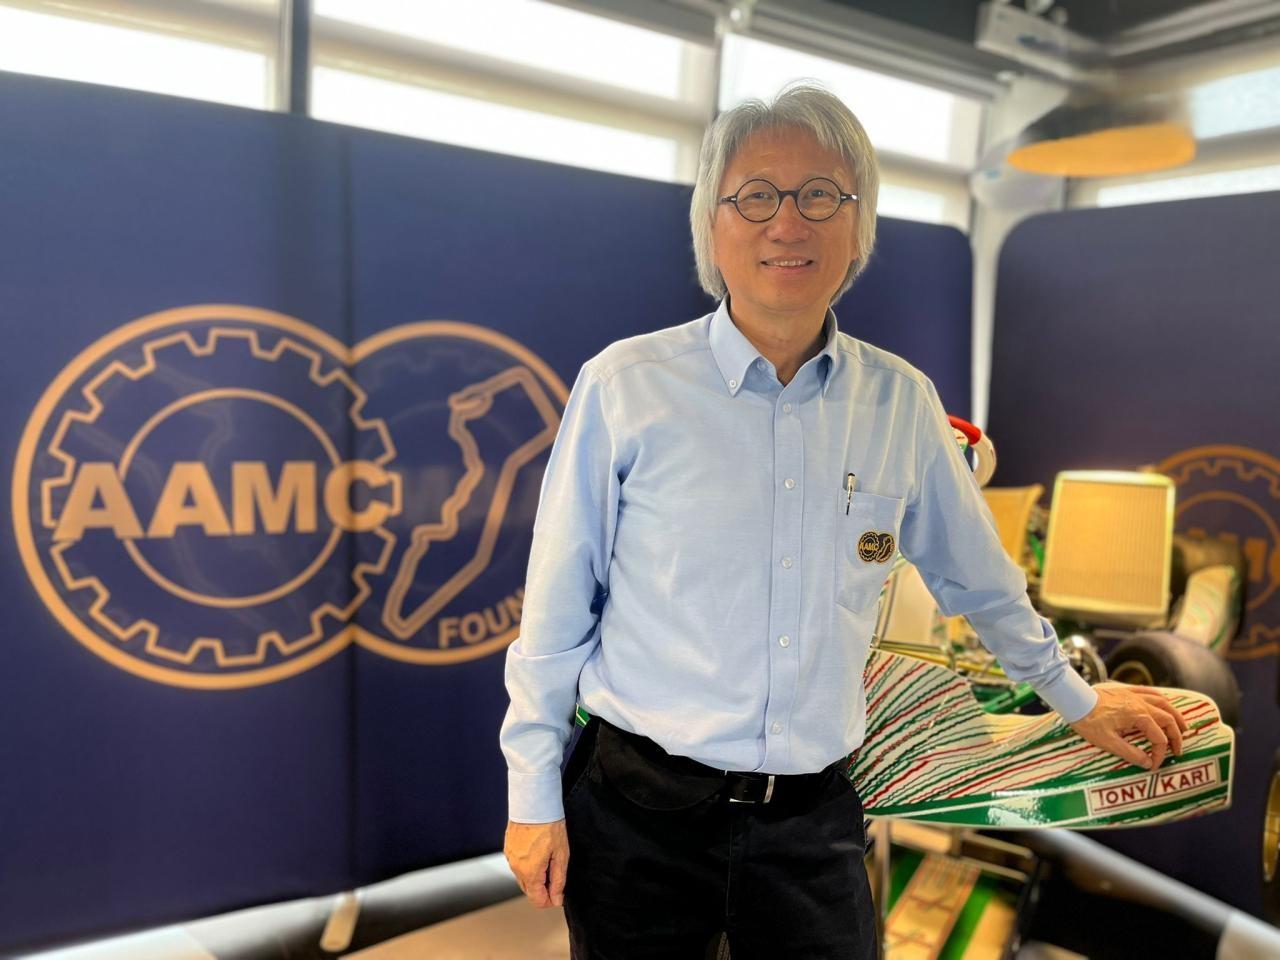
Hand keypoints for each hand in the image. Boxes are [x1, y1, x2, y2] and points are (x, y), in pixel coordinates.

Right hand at [504, 818, 569, 908]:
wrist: (535, 803)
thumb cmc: (550, 826)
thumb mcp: (561, 855)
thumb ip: (558, 880)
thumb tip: (556, 899)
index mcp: (530, 872)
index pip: (537, 900)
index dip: (550, 901)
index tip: (558, 894)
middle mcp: (516, 868)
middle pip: (529, 890)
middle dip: (543, 888)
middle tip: (556, 873)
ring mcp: (510, 857)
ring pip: (522, 877)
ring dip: (534, 876)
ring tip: (548, 859)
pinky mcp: (508, 848)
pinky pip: (517, 864)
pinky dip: (527, 864)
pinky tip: (537, 852)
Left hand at [1068, 682, 1189, 769]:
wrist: (1074, 701)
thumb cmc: (1088, 721)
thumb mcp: (1108, 742)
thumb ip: (1130, 754)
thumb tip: (1148, 763)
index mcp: (1139, 717)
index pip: (1159, 738)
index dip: (1160, 754)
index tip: (1154, 765)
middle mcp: (1141, 704)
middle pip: (1168, 719)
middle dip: (1176, 736)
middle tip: (1177, 750)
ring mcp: (1134, 695)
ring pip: (1163, 703)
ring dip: (1175, 716)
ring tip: (1182, 727)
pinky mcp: (1126, 690)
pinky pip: (1150, 691)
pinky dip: (1161, 699)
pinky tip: (1164, 703)